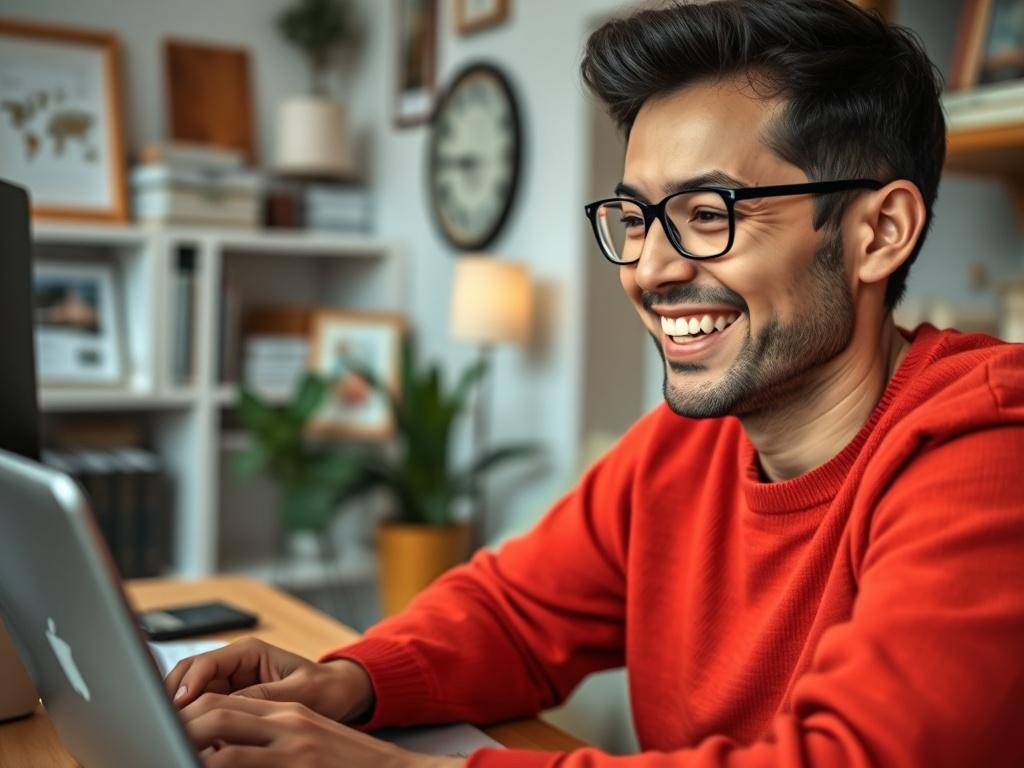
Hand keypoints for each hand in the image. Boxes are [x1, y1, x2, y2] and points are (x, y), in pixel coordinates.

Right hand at [163, 637, 373, 723]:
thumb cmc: (324, 688)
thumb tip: (230, 708)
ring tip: (175, 731)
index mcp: (248, 652)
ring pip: (189, 694)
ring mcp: (229, 683)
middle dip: (172, 695)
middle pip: (188, 676)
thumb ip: (264, 696)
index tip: (178, 706)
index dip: (188, 684)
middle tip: (166, 722)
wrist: (338, 695)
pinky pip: (202, 710)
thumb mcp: (298, 691)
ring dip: (179, 710)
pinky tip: (190, 736)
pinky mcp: (230, 702)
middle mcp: (233, 664)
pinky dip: (192, 721)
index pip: (205, 663)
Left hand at [180, 694, 465, 767]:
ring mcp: (293, 746)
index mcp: (287, 712)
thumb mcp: (310, 741)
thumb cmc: (350, 764)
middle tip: (155, 736)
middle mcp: (287, 723)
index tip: (164, 725)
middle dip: (179, 726)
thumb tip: (224, 751)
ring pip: (222, 740)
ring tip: (166, 753)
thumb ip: (272, 739)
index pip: (225, 700)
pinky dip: (214, 767)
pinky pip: (240, 766)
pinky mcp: (297, 766)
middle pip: (216, 711)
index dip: (188, 711)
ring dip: (188, 747)